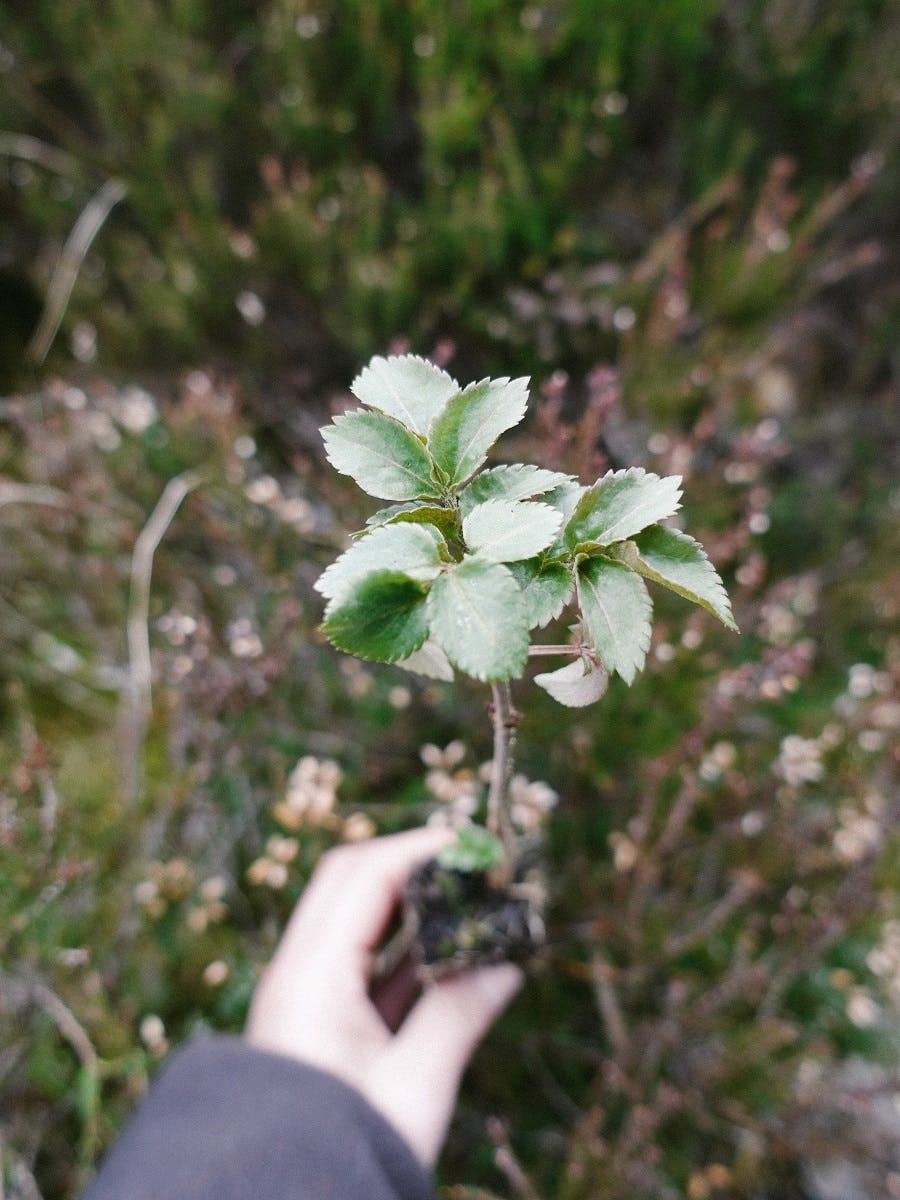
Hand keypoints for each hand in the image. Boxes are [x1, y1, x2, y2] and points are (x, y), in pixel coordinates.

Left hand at [245, 827, 521, 1166]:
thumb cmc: (342, 1151)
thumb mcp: (412, 1088)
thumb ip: (458, 1016)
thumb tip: (508, 964)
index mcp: (311, 976)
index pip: (364, 875)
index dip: (421, 848)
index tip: (474, 844)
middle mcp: (300, 974)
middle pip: (353, 884)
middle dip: (414, 864)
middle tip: (472, 863)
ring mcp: (307, 999)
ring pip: (360, 925)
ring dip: (415, 908)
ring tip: (473, 904)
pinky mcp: (320, 1027)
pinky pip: (365, 969)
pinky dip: (409, 953)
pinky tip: (456, 958)